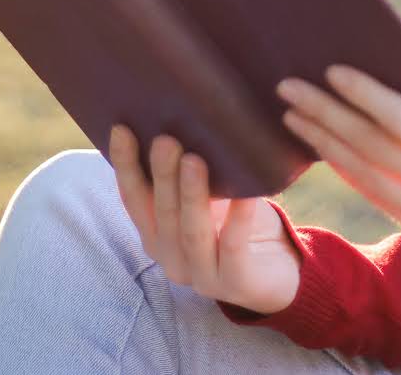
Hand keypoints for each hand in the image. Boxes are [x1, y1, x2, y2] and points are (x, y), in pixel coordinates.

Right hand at [107, 124, 300, 315]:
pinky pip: (234, 247)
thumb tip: (180, 116)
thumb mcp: (208, 198)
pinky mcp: (235, 283)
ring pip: (192, 232)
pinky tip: (246, 195)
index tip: (122, 128)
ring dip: (191, 195)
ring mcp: (202, 276)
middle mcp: (172, 259)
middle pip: (163, 213)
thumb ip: (187, 173)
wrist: (278, 271)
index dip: (125, 166)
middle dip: (162, 176)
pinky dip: (237, 219)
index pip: (134, 199)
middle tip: (166, 140)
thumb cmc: (236, 224)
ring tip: (194, 160)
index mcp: (156, 236)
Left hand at [277, 66, 400, 274]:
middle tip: (289, 88)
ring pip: (367, 176)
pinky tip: (325, 148)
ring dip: (326, 143)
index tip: (331, 70)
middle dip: (326, 115)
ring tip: (293, 116)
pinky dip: (348, 170)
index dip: (364, 95)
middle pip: (374, 148)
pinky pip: (379, 197)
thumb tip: (392, 100)